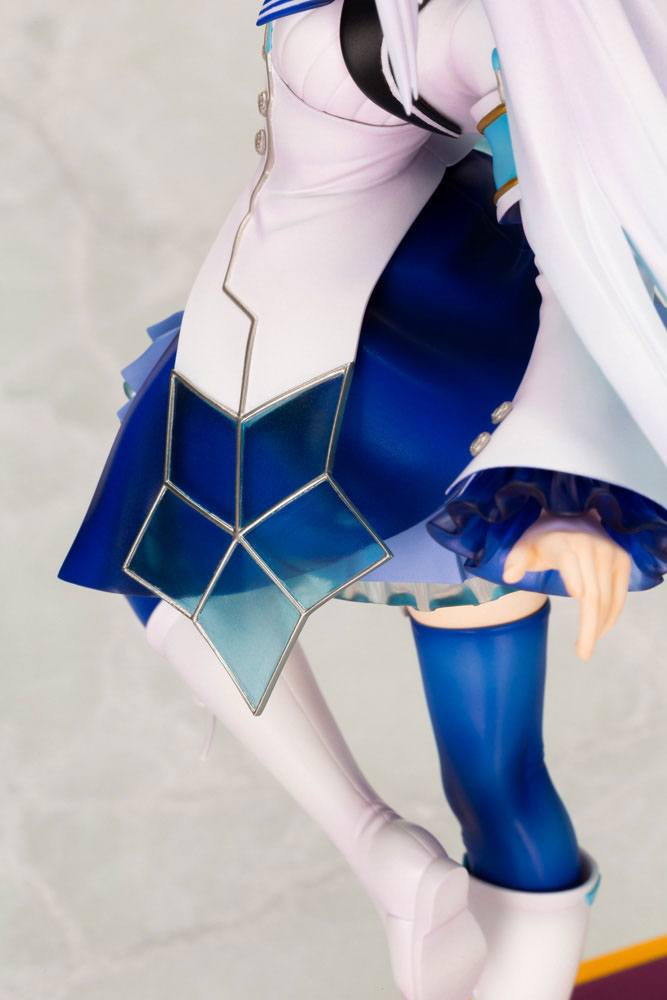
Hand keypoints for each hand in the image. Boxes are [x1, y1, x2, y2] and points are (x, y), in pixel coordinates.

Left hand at [502, 511, 631, 659]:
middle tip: (583, 654)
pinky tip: (600, 630)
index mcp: (563, 542)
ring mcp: (610, 552)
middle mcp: (590, 546)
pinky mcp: (622, 559)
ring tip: (587, 646)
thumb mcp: (526, 545)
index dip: (573, 577)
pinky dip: (612, 615)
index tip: (576, 594)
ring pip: (608, 598)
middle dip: (589, 627)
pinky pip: (620, 595)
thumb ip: (516, 560)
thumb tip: (509, 576)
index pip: (569, 562)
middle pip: (593, 594)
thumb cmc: (544, 539)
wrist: (571, 516)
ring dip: (600, 626)